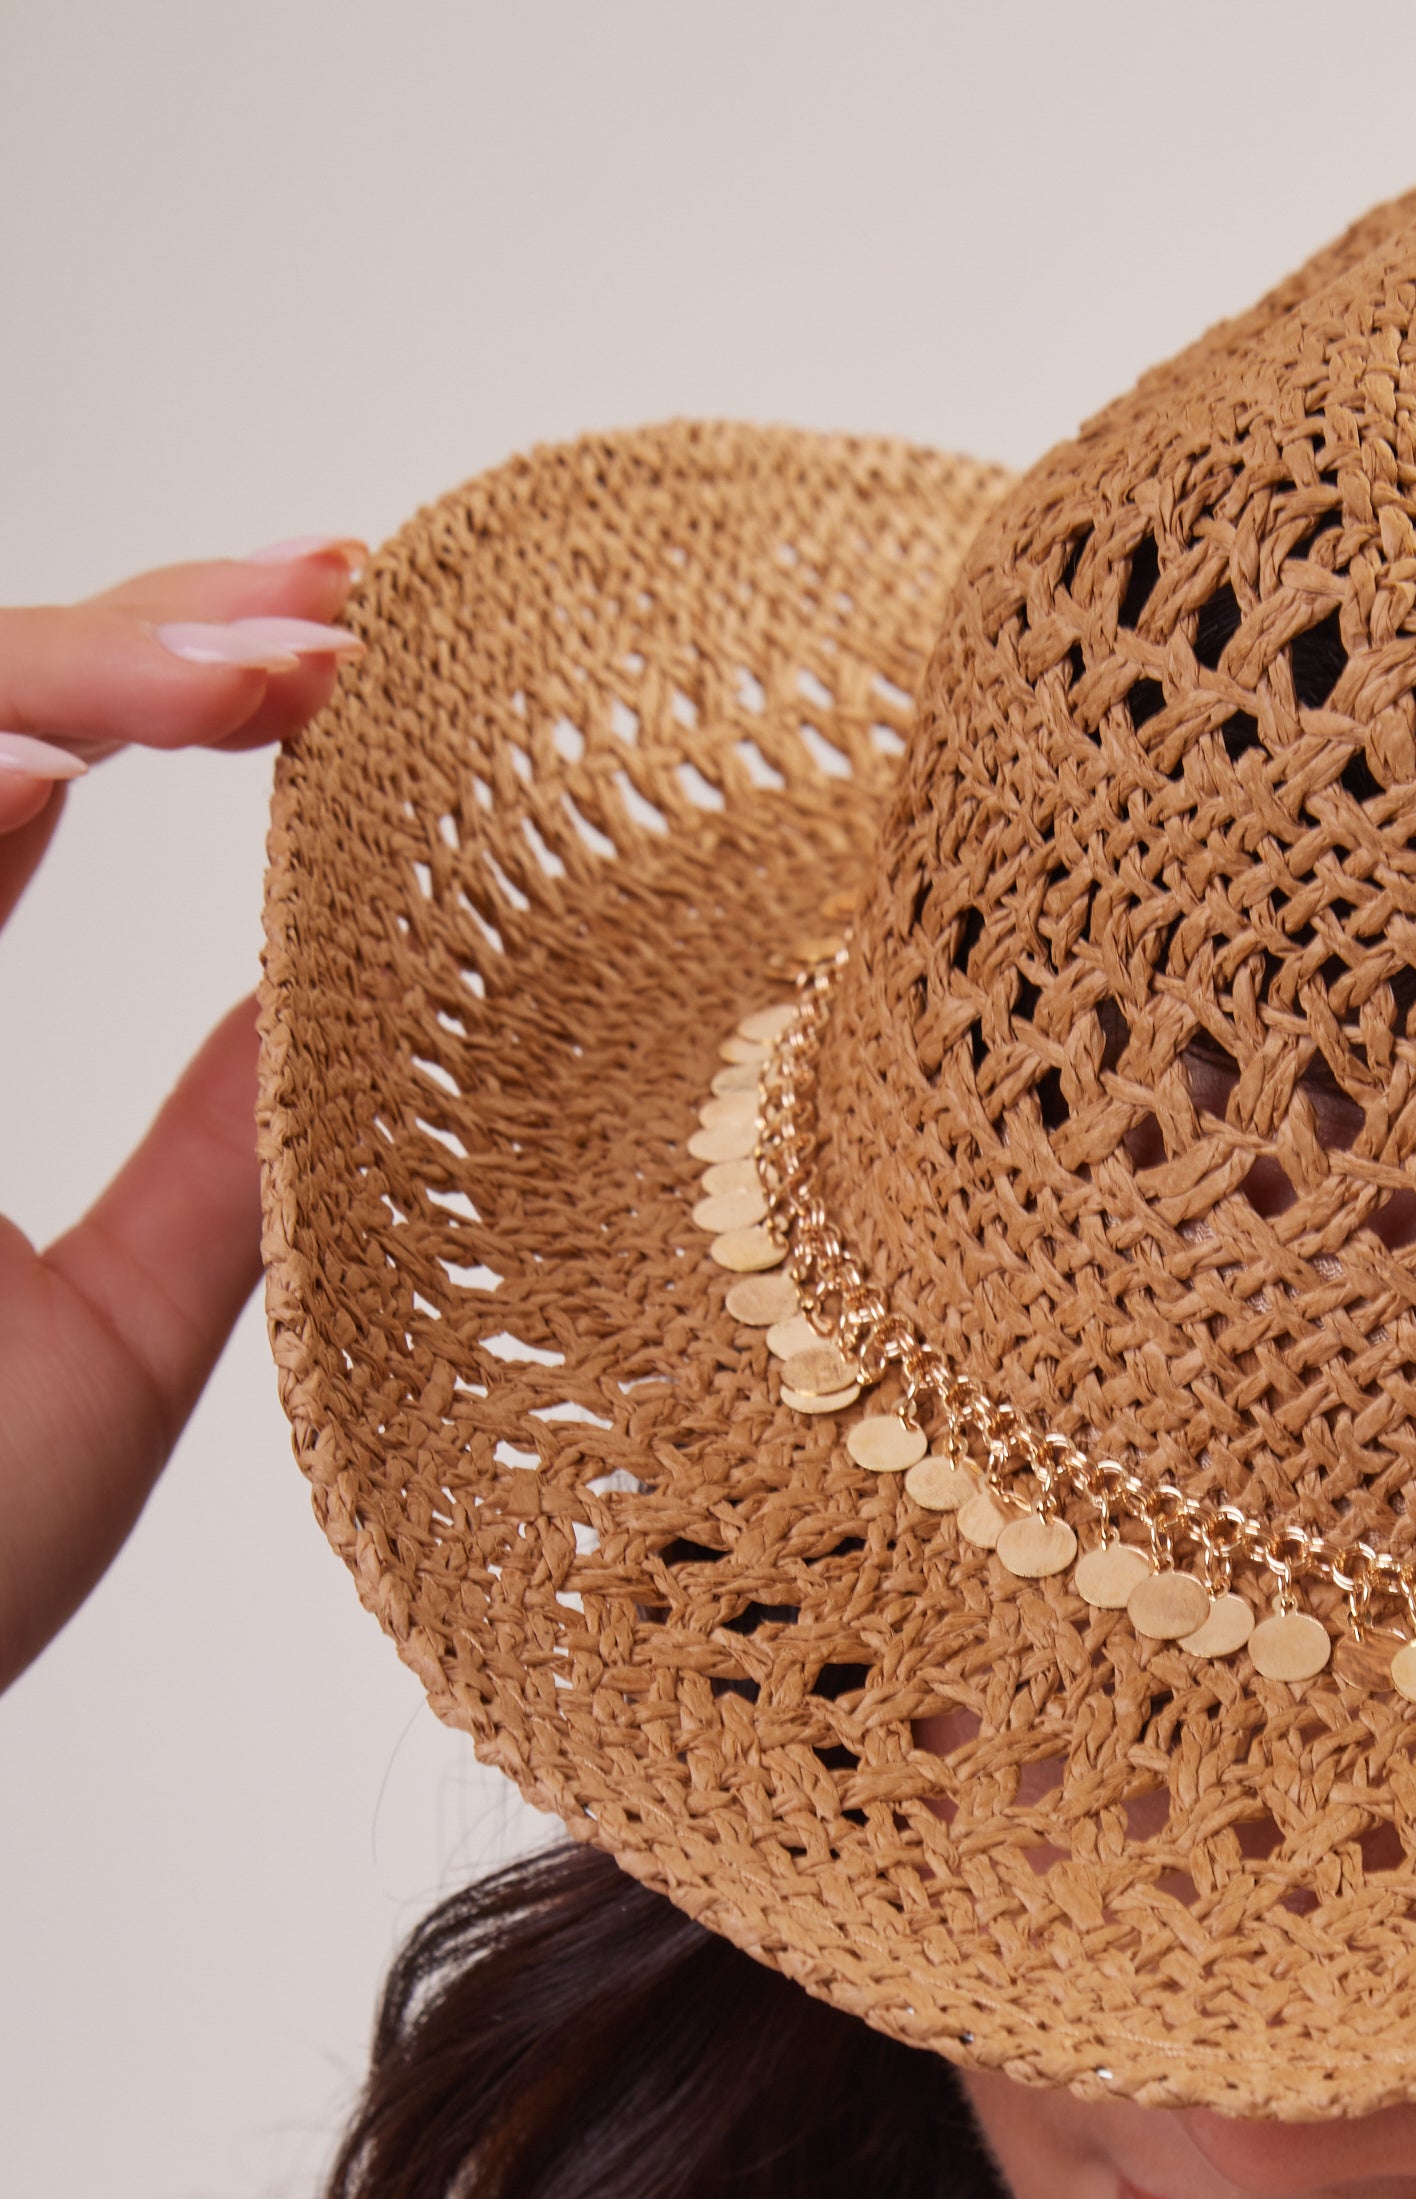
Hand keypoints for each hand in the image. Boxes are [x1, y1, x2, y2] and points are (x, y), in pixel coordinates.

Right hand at [0, 543, 364, 1691]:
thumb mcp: (117, 1338)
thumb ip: (205, 1165)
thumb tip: (332, 997)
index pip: (10, 763)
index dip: (157, 667)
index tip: (339, 631)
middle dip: (134, 627)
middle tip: (332, 599)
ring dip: (65, 671)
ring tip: (266, 675)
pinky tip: (71, 766)